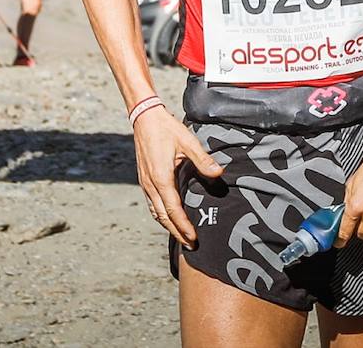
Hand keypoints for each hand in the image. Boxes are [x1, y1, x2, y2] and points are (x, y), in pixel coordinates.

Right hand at [132, 107, 222, 248]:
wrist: (144, 117)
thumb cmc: (166, 128)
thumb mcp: (187, 142)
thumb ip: (202, 160)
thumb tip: (218, 174)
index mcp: (161, 179)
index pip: (173, 211)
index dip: (184, 227)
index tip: (194, 239)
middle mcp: (151, 185)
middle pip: (163, 217)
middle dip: (176, 232)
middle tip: (190, 245)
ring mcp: (145, 183)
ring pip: (156, 212)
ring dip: (168, 226)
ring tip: (181, 236)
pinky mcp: (144, 179)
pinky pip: (152, 203)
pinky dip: (161, 215)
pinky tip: (168, 217)